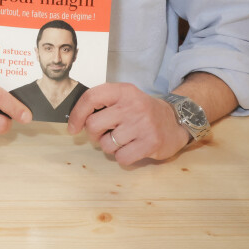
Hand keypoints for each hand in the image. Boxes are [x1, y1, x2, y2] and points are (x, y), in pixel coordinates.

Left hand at [67, 83, 189, 165]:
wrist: (175, 121)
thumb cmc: (142, 111)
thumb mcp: (125, 97)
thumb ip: (103, 103)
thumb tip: (76, 119)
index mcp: (123, 91)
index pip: (91, 97)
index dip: (77, 114)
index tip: (73, 127)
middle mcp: (132, 105)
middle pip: (93, 125)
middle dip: (94, 134)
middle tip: (104, 134)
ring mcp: (142, 124)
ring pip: (106, 144)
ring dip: (110, 147)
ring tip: (123, 140)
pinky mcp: (150, 143)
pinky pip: (121, 158)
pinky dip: (122, 157)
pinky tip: (132, 148)